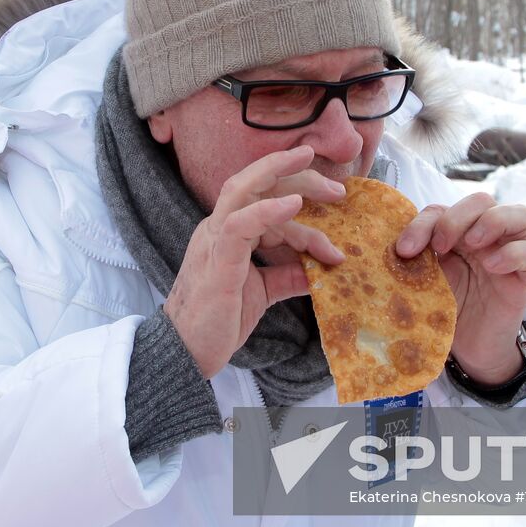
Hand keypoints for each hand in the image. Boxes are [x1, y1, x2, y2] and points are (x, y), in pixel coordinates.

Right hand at [164, 145, 346, 378]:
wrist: (186, 352)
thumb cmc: (218, 321)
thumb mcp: (262, 291)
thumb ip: (288, 275)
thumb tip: (322, 268)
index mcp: (227, 232)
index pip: (262, 197)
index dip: (301, 194)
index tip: (336, 207)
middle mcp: (218, 227)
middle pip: (254, 182)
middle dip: (297, 174)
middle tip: (338, 188)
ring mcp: (214, 240)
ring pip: (243, 190)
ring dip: (282, 177)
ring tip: (323, 182)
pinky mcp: (217, 260)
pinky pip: (239, 224)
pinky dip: (267, 210)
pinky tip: (294, 204)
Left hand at [395, 193, 525, 385]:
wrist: (468, 349)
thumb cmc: (444, 310)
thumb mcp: (424, 283)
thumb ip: (413, 261)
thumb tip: (389, 249)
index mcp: (456, 234)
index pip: (441, 210)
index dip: (422, 222)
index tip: (404, 250)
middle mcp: (485, 237)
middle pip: (482, 200)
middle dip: (457, 216)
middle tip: (440, 245)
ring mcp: (509, 253)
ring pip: (520, 214)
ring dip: (492, 222)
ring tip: (472, 244)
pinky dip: (514, 253)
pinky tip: (493, 266)